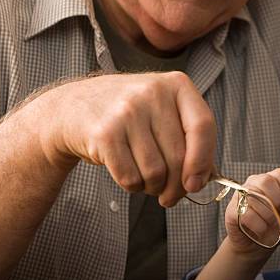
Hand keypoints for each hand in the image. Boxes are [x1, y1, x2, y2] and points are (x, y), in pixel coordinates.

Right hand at [39, 72, 214, 206]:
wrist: (73, 107)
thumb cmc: (130, 114)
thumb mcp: (164, 111)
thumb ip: (190, 137)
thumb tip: (205, 177)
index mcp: (177, 85)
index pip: (203, 126)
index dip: (203, 161)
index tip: (197, 183)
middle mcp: (152, 92)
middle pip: (178, 157)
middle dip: (177, 186)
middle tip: (170, 195)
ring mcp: (127, 111)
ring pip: (155, 172)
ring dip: (153, 187)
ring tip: (147, 180)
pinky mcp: (104, 133)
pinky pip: (130, 177)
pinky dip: (133, 186)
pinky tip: (129, 174)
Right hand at [224, 161, 279, 257]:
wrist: (256, 244)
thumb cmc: (273, 223)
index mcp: (270, 179)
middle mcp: (254, 183)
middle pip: (267, 182)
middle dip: (279, 202)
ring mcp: (241, 195)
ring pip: (258, 198)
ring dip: (269, 217)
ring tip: (270, 223)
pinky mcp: (232, 210)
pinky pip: (248, 215)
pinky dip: (259, 226)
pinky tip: (261, 229)